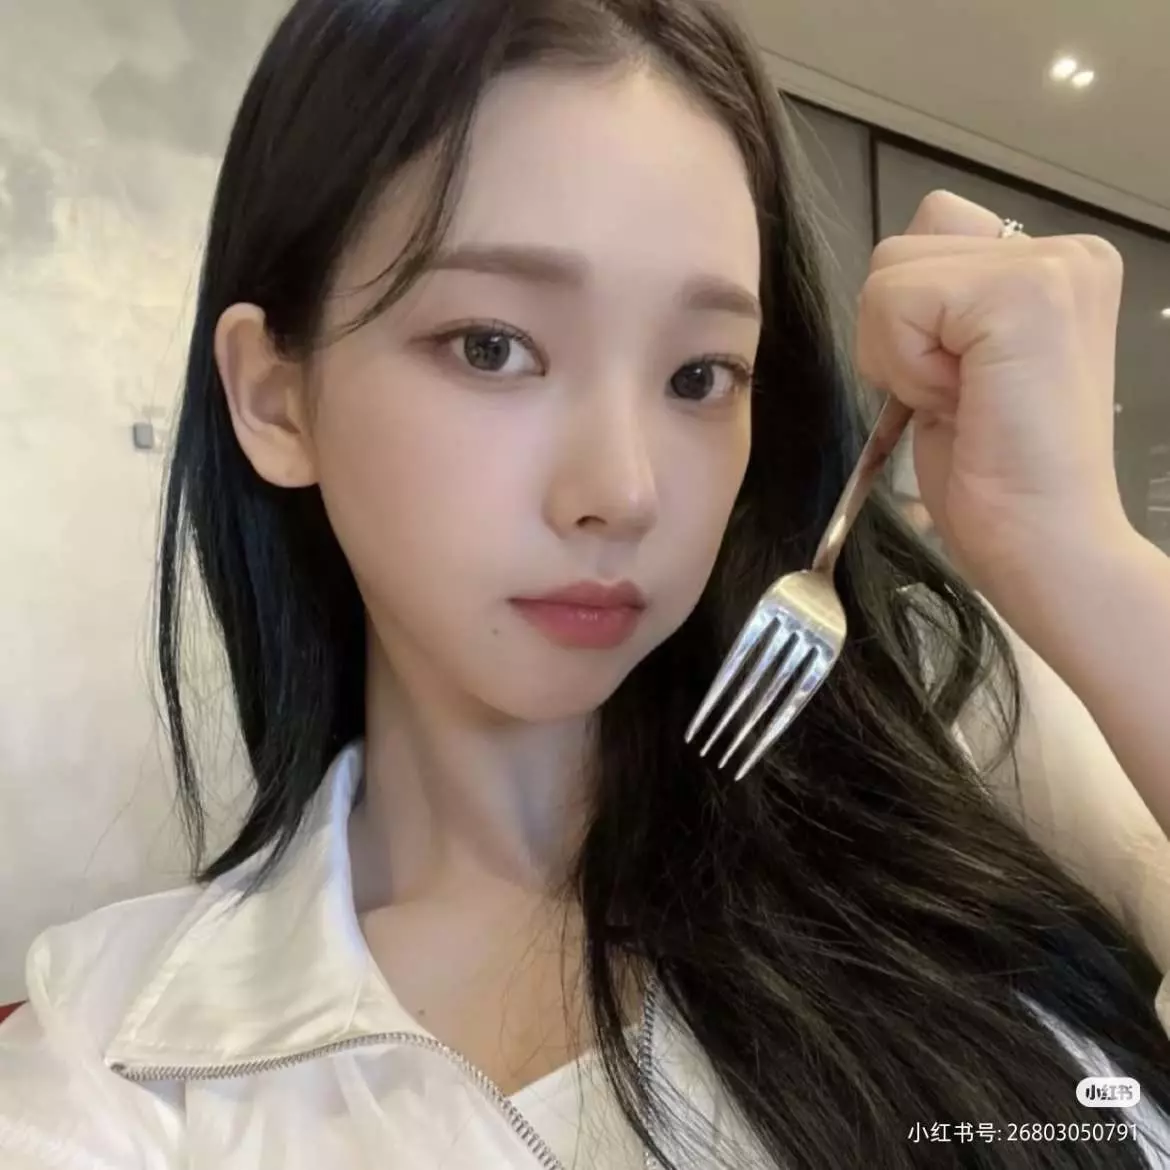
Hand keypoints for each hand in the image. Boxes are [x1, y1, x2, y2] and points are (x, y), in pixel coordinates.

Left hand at [855, 190, 1135, 622]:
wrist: (1045, 546)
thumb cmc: (999, 480)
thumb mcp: (957, 370)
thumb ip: (938, 310)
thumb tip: (888, 284)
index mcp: (1054, 268)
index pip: (928, 237)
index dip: (911, 324)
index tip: (961, 388)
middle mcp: (1066, 252)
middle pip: (899, 250)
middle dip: (896, 336)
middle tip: (957, 399)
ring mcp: (1053, 266)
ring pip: (889, 273)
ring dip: (898, 353)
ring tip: (959, 401)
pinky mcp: (1023, 294)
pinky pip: (895, 302)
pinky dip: (904, 367)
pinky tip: (958, 404)